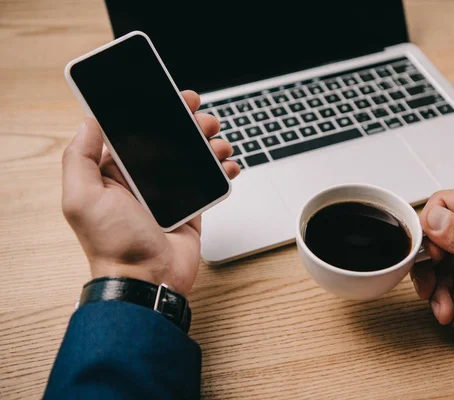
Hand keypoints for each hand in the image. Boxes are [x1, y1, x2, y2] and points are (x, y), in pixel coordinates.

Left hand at [62, 91, 239, 295]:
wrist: (148, 280)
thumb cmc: (112, 244)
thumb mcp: (82, 198)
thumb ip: (80, 157)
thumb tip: (88, 121)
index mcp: (115, 172)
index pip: (136, 132)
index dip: (154, 112)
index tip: (173, 98)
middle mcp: (142, 179)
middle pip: (169, 140)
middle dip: (189, 124)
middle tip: (203, 117)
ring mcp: (169, 193)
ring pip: (193, 157)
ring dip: (209, 144)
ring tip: (219, 141)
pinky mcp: (191, 207)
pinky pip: (209, 181)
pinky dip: (222, 170)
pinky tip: (229, 165)